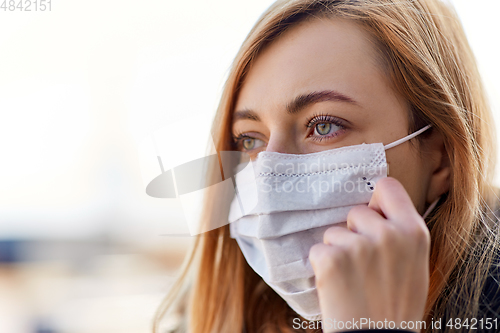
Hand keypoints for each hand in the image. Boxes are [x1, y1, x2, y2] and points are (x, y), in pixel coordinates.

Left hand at [309, 177, 429, 331]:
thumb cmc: (396, 307)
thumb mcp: (414, 265)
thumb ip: (400, 233)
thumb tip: (376, 207)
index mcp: (413, 232)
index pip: (388, 187)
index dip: (376, 201)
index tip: (372, 215)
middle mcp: (388, 234)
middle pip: (356, 212)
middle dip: (353, 233)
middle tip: (363, 265)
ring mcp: (358, 246)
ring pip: (333, 232)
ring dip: (336, 251)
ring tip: (352, 280)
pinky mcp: (332, 260)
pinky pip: (317, 250)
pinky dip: (322, 267)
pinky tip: (338, 287)